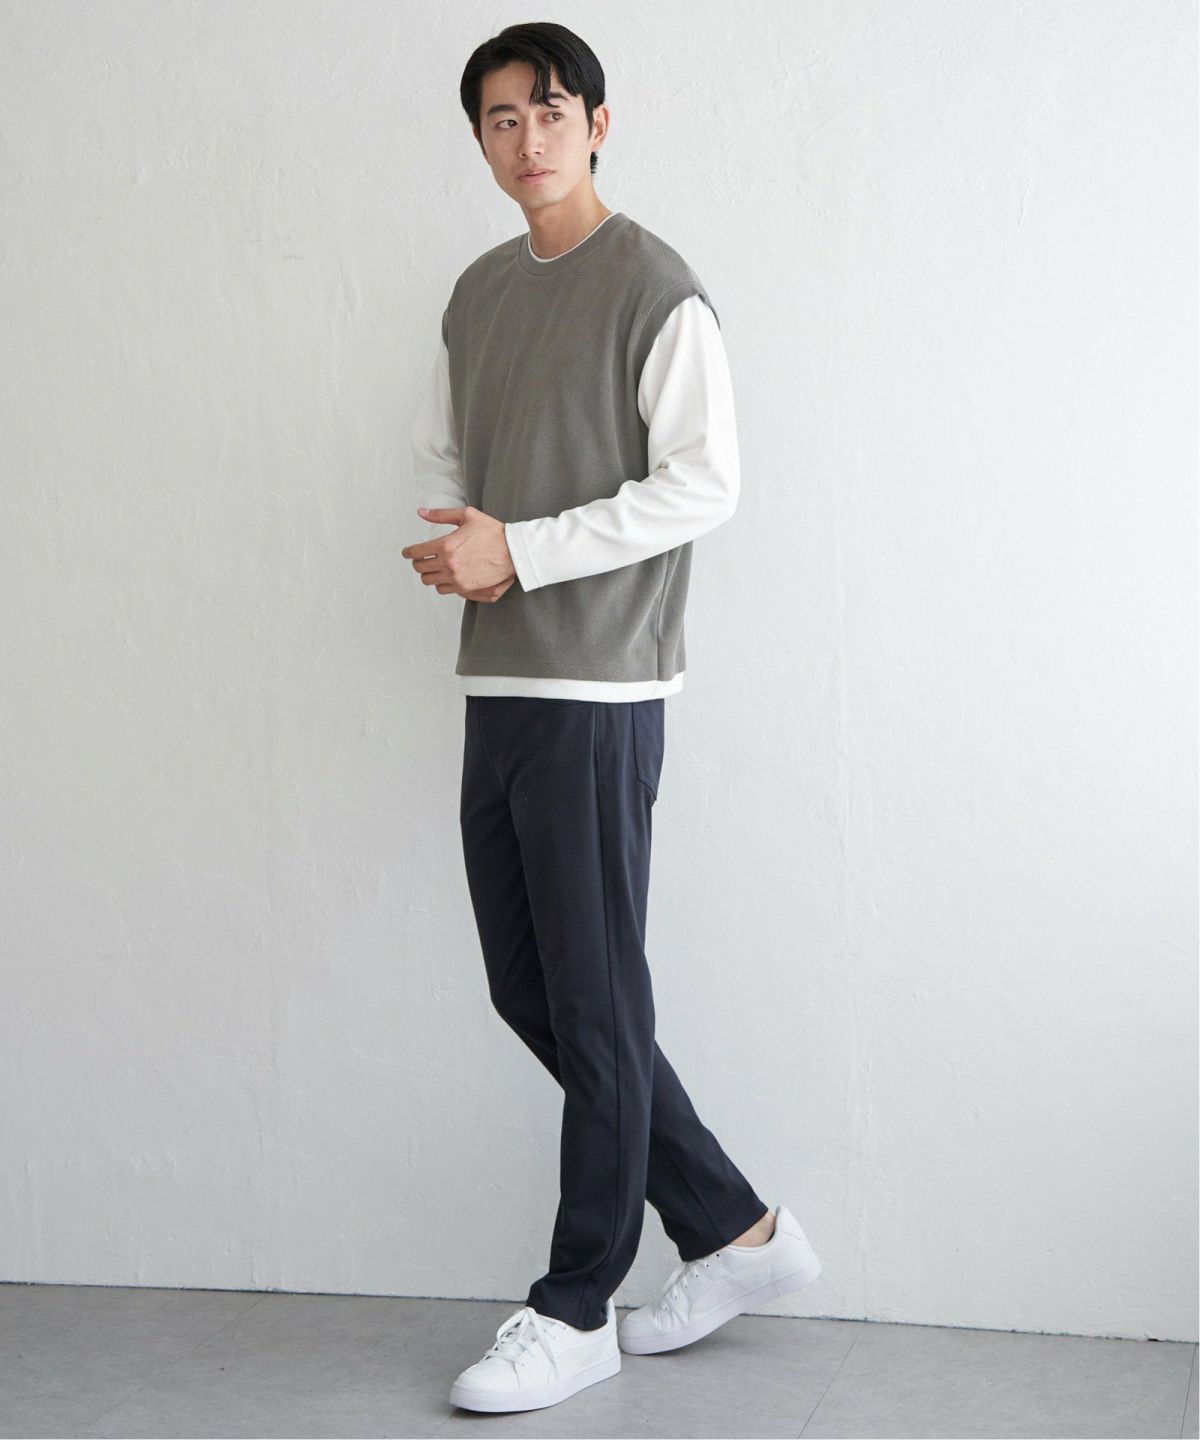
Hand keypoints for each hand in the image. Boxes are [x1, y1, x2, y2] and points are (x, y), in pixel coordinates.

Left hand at [402, 506, 516, 600]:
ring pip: (430, 581)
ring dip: (429, 574)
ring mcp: (457, 579)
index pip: (416, 553)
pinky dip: (442, 583)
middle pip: (420, 569)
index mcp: (446, 545)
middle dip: (418, 563)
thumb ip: (440, 515)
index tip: (407, 552)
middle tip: (421, 558)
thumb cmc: (493, 532)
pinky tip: (447, 576)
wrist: (513, 551)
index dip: (408, 552)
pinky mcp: (466, 588)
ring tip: (434, 568)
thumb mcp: (466, 516)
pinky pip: (444, 590)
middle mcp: (449, 564)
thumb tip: (421, 512)